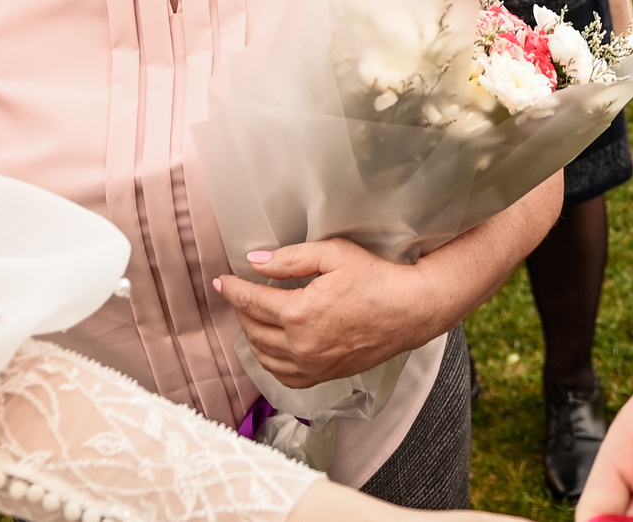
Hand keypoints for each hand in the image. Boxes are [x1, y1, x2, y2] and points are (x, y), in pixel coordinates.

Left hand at [215, 238, 450, 387]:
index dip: (233, 290)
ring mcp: (313, 366)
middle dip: (241, 310)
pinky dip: (269, 362)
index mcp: (300, 313)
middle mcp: (301, 346)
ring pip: (264, 357)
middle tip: (238, 294)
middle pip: (253, 330)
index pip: (251, 302)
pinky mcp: (325, 376)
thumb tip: (253, 262)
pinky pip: (284, 377)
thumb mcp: (333, 255)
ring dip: (251, 336)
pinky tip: (270, 348)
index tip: (221, 280)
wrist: (411, 311)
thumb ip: (289, 259)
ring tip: (251, 317)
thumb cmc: (376, 278)